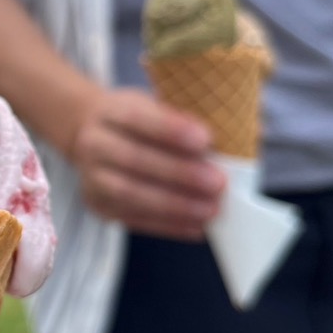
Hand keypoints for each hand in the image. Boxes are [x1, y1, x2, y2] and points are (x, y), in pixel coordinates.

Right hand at [70, 86, 226, 240]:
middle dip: (179, 174)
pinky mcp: (98, 206)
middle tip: (218, 183)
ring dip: (174, 205)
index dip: (171, 130)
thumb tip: (245, 132)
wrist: (88, 135)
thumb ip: (188, 119)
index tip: (206, 139)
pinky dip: (168, 226)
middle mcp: (93, 144)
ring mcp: (90, 178)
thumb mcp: (154, 105)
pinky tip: (196, 227)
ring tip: (211, 210)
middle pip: (134, 160)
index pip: (137, 119)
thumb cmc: (136, 121)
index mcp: (109, 112)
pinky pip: (133, 220)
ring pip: (130, 194)